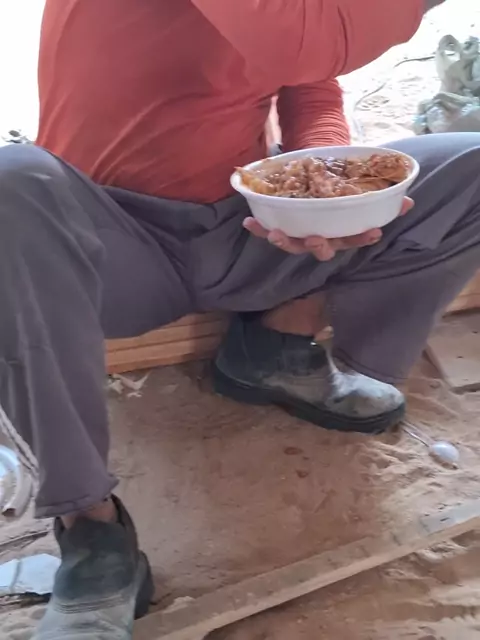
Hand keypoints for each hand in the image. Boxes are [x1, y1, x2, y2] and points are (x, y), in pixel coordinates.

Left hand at [243, 197, 413, 261]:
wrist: (315, 183)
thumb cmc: (340, 193)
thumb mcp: (360, 193)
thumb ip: (381, 198)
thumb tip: (408, 201)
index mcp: (341, 233)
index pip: (355, 239)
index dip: (363, 238)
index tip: (373, 233)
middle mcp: (321, 239)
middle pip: (320, 249)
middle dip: (317, 245)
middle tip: (314, 238)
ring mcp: (300, 236)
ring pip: (292, 245)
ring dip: (283, 241)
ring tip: (275, 233)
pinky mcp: (282, 228)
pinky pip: (270, 231)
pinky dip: (259, 227)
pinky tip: (249, 221)